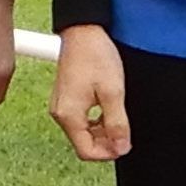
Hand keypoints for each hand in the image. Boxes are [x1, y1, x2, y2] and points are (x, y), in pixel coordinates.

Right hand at [52, 23, 130, 160]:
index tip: (125, 144)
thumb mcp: (113, 93)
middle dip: (106, 142)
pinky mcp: (65, 98)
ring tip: (118, 116)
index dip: (108, 153)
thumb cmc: (95, 57)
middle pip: (83, 143)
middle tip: (124, 130)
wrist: (83, 32)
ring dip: (102, 131)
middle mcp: (60, 114)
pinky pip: (80, 120)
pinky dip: (95, 121)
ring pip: (82, 132)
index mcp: (69, 115)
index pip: (86, 151)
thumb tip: (121, 147)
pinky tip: (107, 108)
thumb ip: (117, 123)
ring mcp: (61, 106)